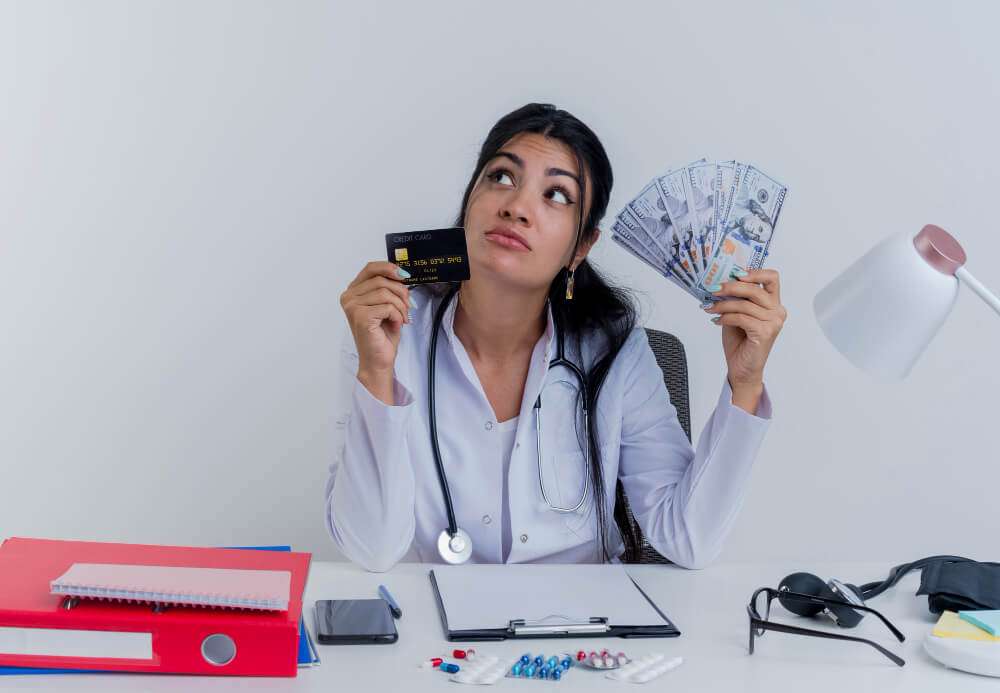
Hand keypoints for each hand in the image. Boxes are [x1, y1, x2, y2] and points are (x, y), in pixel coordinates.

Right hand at [339, 262, 413, 394]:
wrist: (379, 360)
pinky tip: (396, 324)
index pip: (370, 268)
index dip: (389, 268)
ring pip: (386, 293)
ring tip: (403, 317)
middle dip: (401, 292)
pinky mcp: (361, 317)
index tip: (404, 275)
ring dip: (401, 305)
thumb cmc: (382, 335)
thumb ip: (388, 287)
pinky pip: (388, 306)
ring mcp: (353, 307)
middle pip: (381, 280)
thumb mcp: (386, 305)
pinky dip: (398, 315)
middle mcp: (349, 297)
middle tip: (409, 306)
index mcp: (353, 292)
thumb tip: (401, 273)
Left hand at [703, 268, 786, 394]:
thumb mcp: (736, 313)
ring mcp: (774, 322)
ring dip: (722, 305)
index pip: (772, 277)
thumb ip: (736, 298)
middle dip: (730, 287)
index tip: (734, 274)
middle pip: (755, 288)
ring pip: (744, 304)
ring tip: (709, 308)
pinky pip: (741, 318)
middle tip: (712, 289)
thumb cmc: (740, 341)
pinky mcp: (765, 332)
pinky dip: (726, 317)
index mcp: (773, 303)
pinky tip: (717, 321)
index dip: (754, 272)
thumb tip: (719, 281)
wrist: (742, 369)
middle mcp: (778, 310)